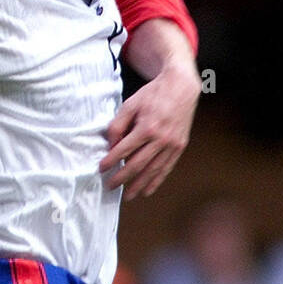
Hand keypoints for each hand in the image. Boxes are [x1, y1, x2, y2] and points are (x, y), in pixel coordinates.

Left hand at [100, 60, 200, 198]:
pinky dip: (156, 180)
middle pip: (138, 164)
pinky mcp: (179, 146)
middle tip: (110, 186)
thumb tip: (111, 145)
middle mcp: (161, 139)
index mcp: (147, 127)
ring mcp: (172, 144)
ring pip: (153, 170)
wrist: (181, 87)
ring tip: (128, 196)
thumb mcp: (130, 105)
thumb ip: (118, 125)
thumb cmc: (153, 94)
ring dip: (139, 185)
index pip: (124, 150)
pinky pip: (167, 168)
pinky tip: (147, 190)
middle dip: (122, 178)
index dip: (111, 161)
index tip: (101, 168)